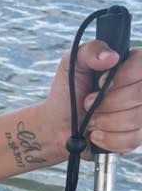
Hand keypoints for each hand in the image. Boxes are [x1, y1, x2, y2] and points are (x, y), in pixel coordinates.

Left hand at [42, 41, 141, 160]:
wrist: (57, 126)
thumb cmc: (67, 93)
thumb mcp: (72, 64)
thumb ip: (90, 51)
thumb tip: (111, 57)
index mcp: (130, 66)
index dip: (123, 76)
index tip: (98, 83)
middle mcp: (140, 88)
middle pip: (140, 94)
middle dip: (107, 103)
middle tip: (87, 103)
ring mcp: (140, 113)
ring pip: (137, 118)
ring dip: (105, 121)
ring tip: (90, 120)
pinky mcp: (136, 137)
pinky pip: (132, 139)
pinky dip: (109, 139)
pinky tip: (96, 135)